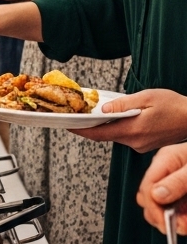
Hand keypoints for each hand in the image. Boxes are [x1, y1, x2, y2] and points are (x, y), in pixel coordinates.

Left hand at [71, 89, 186, 150]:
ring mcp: (140, 146)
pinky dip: (120, 128)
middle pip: (105, 135)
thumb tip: (104, 109)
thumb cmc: (174, 106)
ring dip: (107, 126)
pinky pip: (127, 137)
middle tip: (79, 116)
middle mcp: (134, 142)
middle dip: (92, 127)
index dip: (81, 131)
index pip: (99, 134)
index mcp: (133, 130)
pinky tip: (121, 118)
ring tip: (99, 114)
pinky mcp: (145, 146)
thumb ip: (124, 104)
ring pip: (116, 136)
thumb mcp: (147, 97)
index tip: (68, 125)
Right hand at [138, 145, 186, 232]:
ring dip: (172, 219)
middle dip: (161, 216)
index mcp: (167, 159)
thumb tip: (156, 195)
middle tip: (179, 226)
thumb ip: (178, 181)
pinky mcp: (182, 193)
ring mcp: (174, 183)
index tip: (168, 222)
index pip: (147, 188)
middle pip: (148, 199)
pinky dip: (181, 218)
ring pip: (160, 207)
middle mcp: (167, 172)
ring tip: (185, 224)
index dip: (154, 208)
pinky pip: (175, 209)